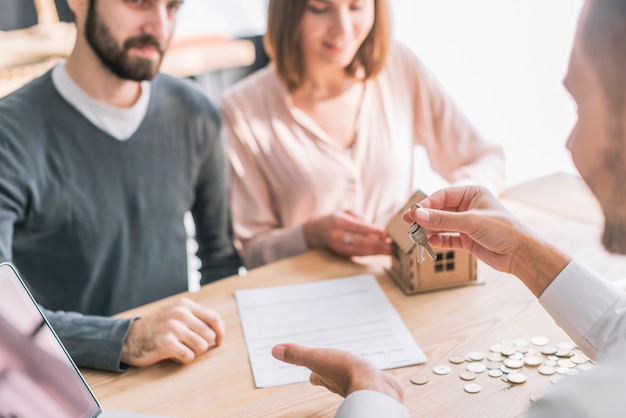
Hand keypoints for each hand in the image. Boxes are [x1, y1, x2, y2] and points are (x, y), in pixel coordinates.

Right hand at [121, 297, 224, 366]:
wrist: (129, 338)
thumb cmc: (156, 329)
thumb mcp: (175, 314)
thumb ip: (195, 318)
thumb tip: (219, 330)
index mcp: (184, 305)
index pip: (214, 318)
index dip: (220, 332)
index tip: (220, 341)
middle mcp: (180, 313)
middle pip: (209, 335)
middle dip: (202, 344)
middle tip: (187, 345)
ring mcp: (173, 327)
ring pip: (202, 347)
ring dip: (192, 352)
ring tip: (179, 349)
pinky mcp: (167, 343)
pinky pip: (189, 356)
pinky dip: (183, 359)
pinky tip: (172, 355)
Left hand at [272, 343, 402, 402]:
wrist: (375, 387)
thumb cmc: (346, 373)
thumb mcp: (317, 358)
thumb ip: (297, 355)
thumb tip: (275, 350)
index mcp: (325, 377)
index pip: (315, 376)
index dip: (313, 373)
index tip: (311, 373)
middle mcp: (339, 383)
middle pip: (332, 378)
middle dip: (330, 373)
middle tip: (327, 367)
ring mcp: (357, 383)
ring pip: (349, 377)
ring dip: (348, 372)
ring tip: (348, 366)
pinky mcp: (373, 383)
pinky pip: (367, 376)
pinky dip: (365, 374)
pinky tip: (370, 372)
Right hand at [303, 211, 390, 257]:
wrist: (316, 231)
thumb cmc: (335, 219)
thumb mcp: (345, 212)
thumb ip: (360, 218)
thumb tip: (375, 229)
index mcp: (339, 221)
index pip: (359, 227)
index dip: (373, 231)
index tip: (385, 234)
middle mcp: (337, 234)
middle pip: (360, 241)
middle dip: (377, 244)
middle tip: (391, 246)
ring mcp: (338, 246)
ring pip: (359, 250)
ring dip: (375, 252)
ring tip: (388, 251)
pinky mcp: (340, 254)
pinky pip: (356, 255)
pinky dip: (369, 254)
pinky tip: (379, 253)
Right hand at [402, 186, 569, 296]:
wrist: (521, 254)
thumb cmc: (503, 230)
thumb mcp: (470, 221)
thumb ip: (442, 219)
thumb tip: (418, 215)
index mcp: (472, 194)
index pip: (442, 196)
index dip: (426, 204)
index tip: (413, 213)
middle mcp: (468, 207)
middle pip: (439, 210)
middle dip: (425, 217)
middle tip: (408, 223)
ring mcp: (467, 224)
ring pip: (442, 225)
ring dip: (430, 229)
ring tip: (417, 235)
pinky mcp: (467, 239)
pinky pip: (447, 238)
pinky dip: (439, 240)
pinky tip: (431, 242)